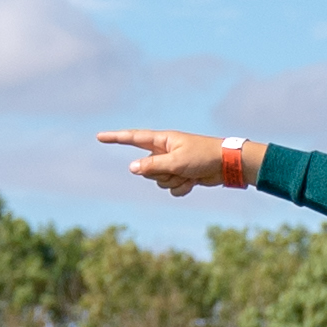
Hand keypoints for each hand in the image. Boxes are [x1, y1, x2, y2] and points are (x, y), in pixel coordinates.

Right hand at [96, 128, 249, 198]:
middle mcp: (165, 152)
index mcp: (163, 140)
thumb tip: (131, 168)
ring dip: (173, 182)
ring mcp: (172, 165)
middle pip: (146, 169)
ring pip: (158, 182)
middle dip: (160, 174)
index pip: (133, 138)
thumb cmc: (203, 156)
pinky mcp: (181, 176)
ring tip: (189, 174)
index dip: (115, 138)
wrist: (227, 164)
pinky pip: (171, 189)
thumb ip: (152, 165)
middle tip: (179, 168)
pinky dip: (181, 189)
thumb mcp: (176, 161)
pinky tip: (193, 182)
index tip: (99, 137)